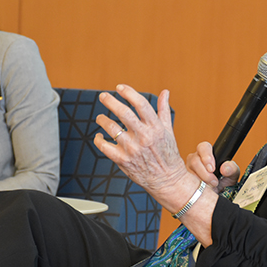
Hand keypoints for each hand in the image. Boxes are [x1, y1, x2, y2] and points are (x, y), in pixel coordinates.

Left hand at [93, 85, 194, 209]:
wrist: (167, 179)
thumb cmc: (167, 153)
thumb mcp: (168, 130)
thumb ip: (164, 110)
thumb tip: (165, 92)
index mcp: (155, 127)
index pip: (141, 104)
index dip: (129, 93)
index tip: (120, 87)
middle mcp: (144, 137)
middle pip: (124, 113)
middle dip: (111, 101)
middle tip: (103, 96)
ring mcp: (132, 149)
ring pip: (111, 128)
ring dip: (102, 120)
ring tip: (100, 117)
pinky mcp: (123, 160)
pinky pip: (105, 147)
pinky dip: (99, 140)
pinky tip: (99, 136)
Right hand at [186, 141, 239, 192]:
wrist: (219, 193)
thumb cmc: (224, 179)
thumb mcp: (233, 174)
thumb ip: (232, 168)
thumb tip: (225, 168)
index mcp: (207, 153)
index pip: (203, 147)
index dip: (206, 157)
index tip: (212, 169)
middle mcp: (195, 158)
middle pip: (194, 161)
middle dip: (205, 173)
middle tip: (214, 181)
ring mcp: (188, 169)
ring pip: (190, 173)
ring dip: (201, 181)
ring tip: (210, 186)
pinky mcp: (185, 179)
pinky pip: (187, 182)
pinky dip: (196, 187)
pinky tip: (203, 189)